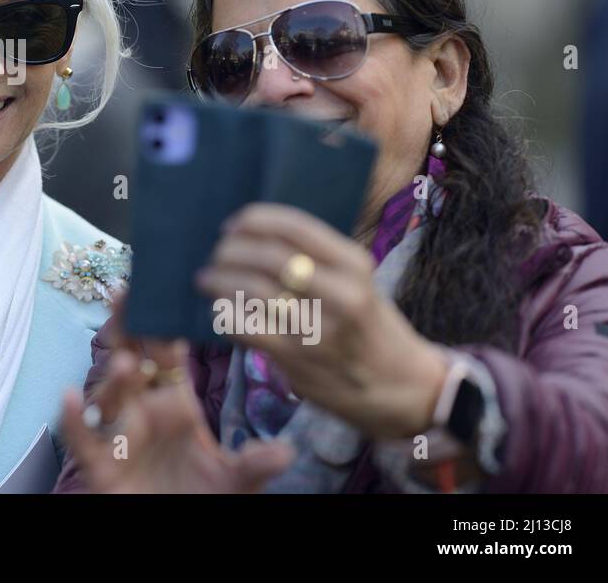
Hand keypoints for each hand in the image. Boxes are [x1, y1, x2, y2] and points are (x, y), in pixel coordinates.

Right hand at [61, 298, 293, 492]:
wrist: (174, 529)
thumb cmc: (200, 498)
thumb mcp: (235, 481)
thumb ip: (254, 464)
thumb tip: (287, 451)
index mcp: (175, 402)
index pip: (166, 353)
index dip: (162, 322)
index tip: (162, 288)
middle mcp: (144, 410)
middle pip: (131, 359)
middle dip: (126, 328)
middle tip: (126, 294)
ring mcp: (120, 434)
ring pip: (110, 396)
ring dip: (114, 378)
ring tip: (125, 363)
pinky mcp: (100, 464)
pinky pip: (82, 437)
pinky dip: (74, 418)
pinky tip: (70, 398)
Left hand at [196, 203, 448, 439]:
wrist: (400, 387)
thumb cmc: (368, 325)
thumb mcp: (357, 281)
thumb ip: (315, 258)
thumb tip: (251, 235)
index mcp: (354, 263)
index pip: (294, 226)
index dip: (253, 220)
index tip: (232, 225)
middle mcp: (340, 292)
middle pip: (268, 256)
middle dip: (231, 250)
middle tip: (216, 254)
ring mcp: (318, 328)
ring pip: (251, 290)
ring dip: (219, 280)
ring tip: (206, 278)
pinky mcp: (297, 358)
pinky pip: (245, 327)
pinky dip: (225, 313)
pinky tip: (220, 309)